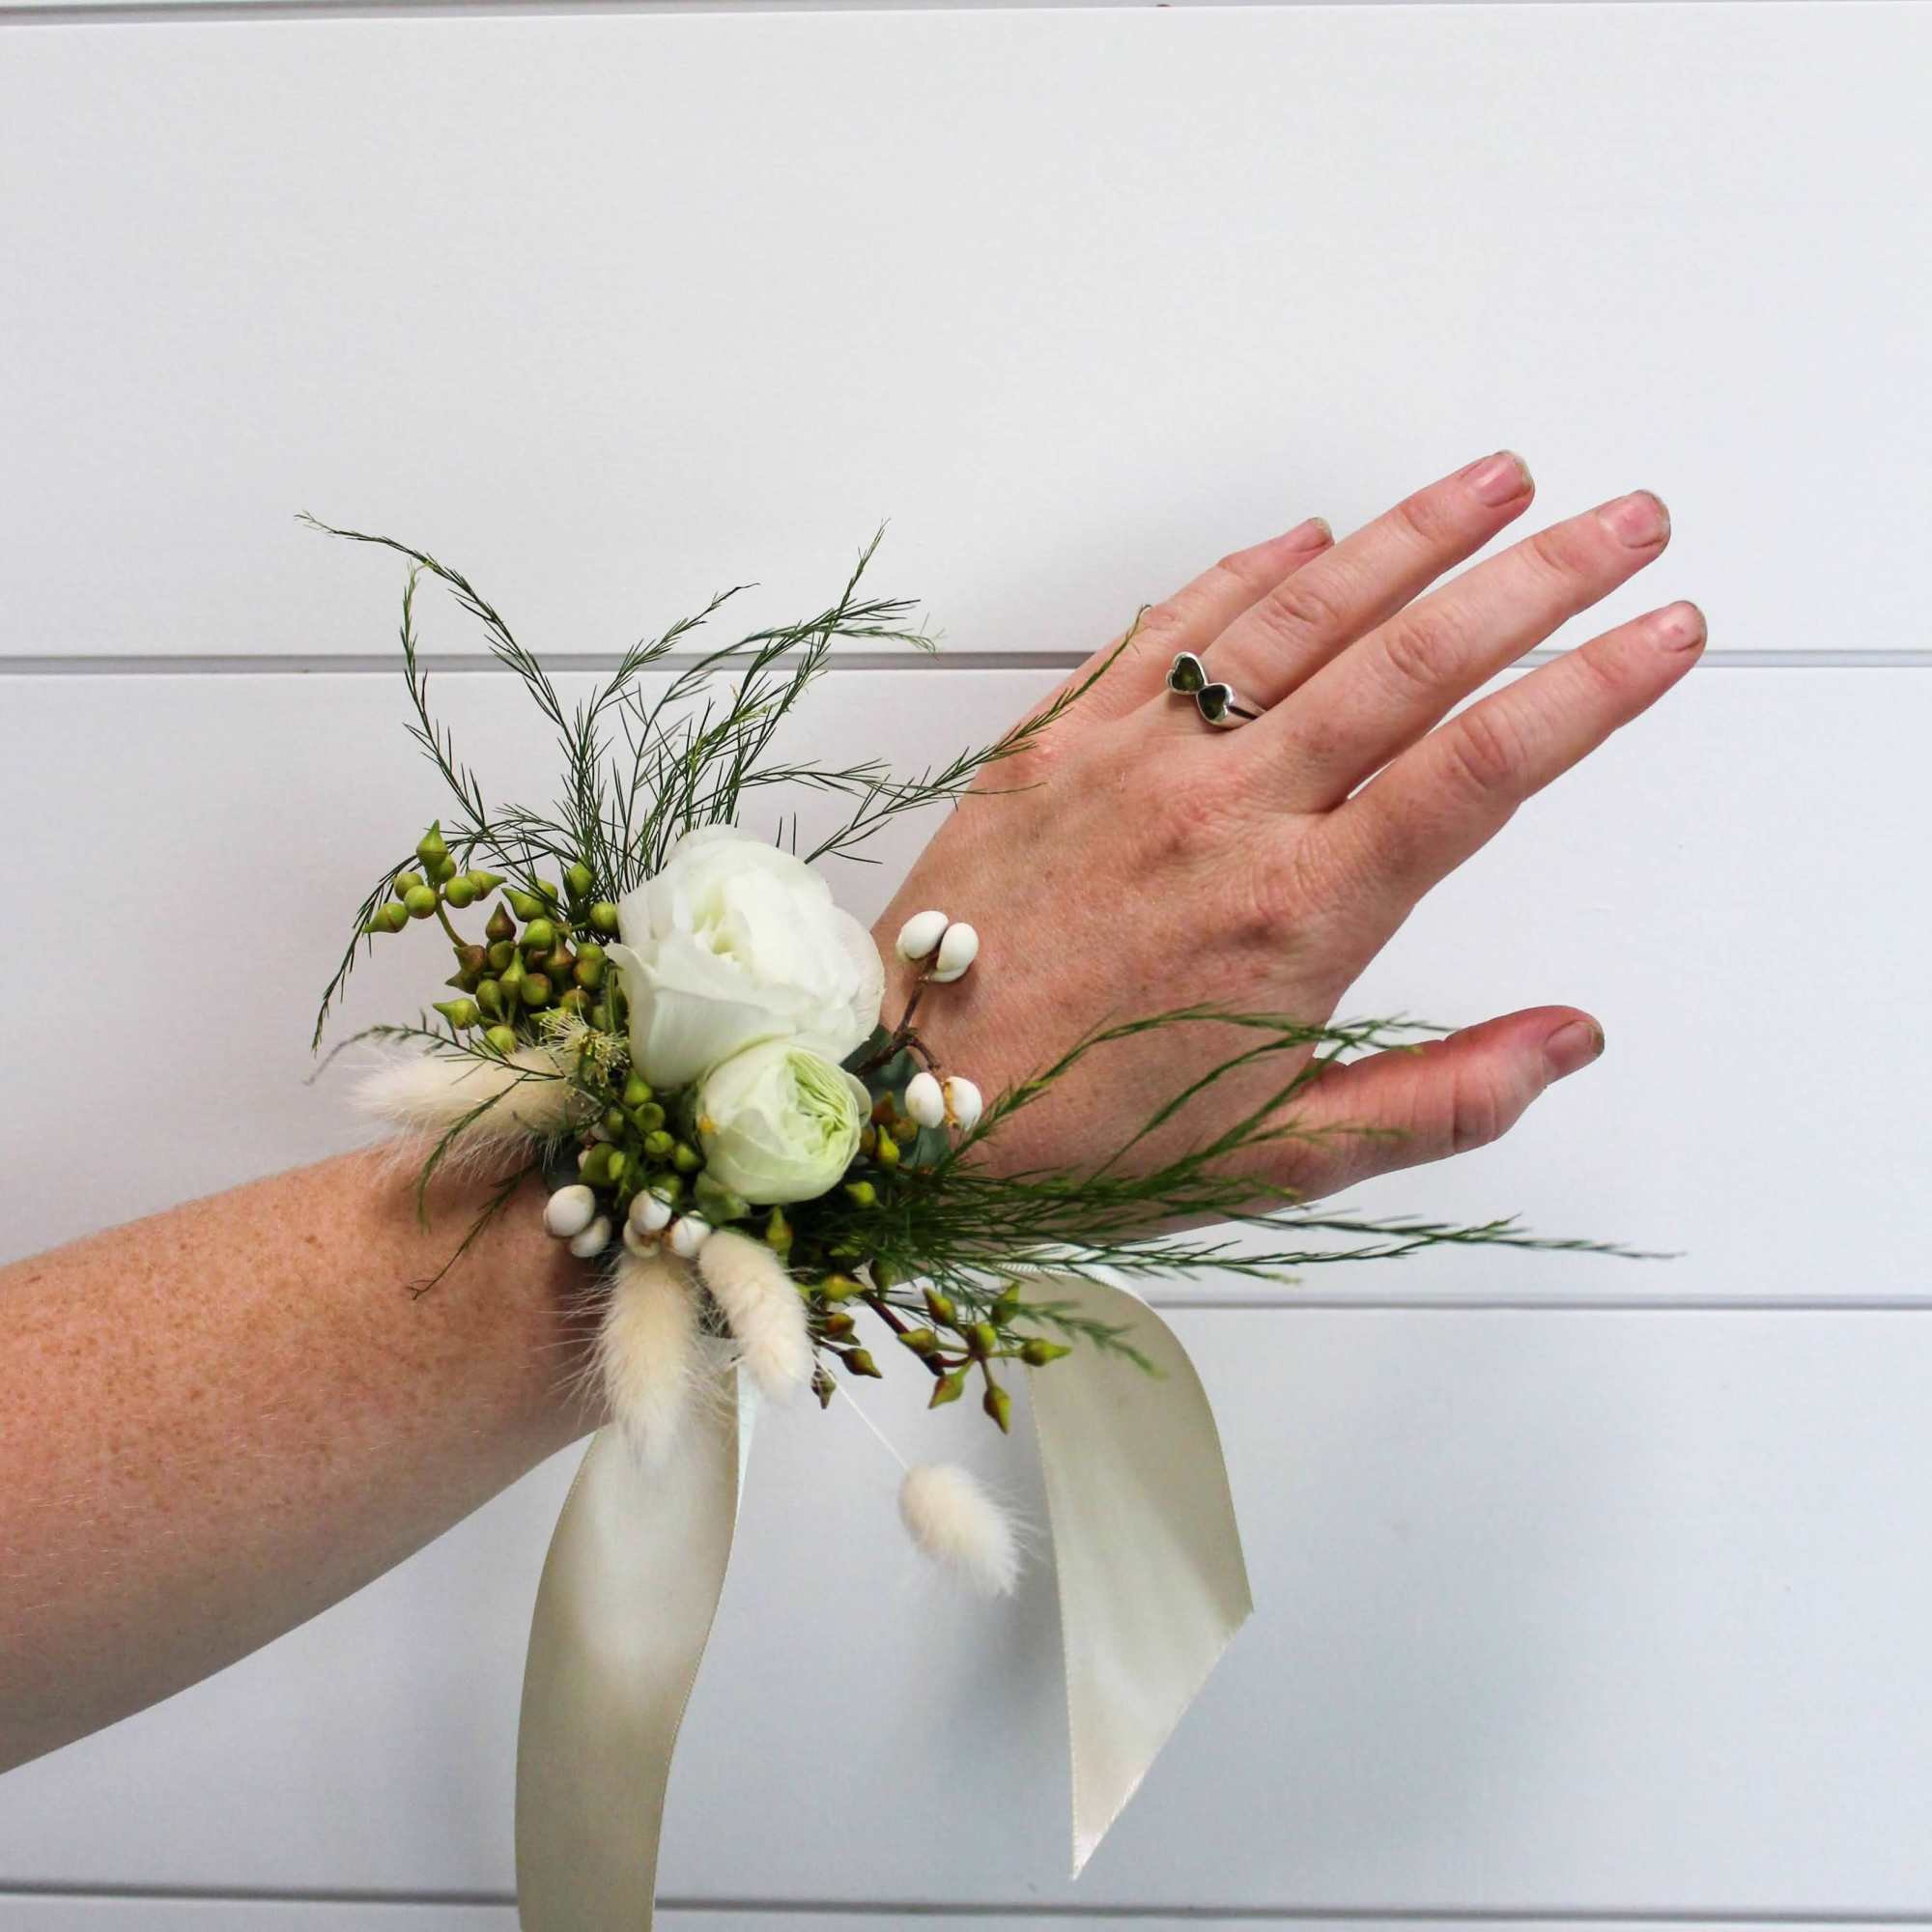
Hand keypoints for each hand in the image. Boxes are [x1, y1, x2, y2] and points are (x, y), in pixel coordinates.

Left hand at [873, 450, 1701, 1200]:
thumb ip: (1438, 1099)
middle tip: (1627, 519)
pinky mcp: (1055, 742)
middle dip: (1535, 579)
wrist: (901, 1107)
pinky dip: (1245, 574)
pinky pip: (1165, 632)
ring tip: (1498, 482)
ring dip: (1408, 540)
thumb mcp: (1279, 1154)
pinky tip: (1308, 535)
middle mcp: (1225, 815)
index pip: (1476, 771)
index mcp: (1296, 915)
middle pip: (1409, 664)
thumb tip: (1570, 1040)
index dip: (1585, 691)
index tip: (1666, 630)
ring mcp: (1135, 763)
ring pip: (1296, 619)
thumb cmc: (1082, 1140)